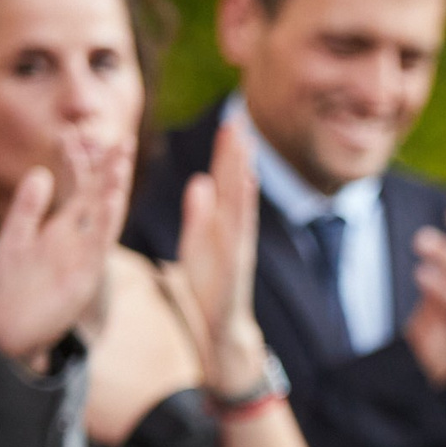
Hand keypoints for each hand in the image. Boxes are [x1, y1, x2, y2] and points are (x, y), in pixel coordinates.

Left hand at [0, 129, 128, 371]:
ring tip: (122, 156)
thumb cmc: (9, 293)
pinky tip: (113, 196)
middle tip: (122, 136)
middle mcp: (75, 240)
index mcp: (57, 229)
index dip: (76, 160)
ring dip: (115, 186)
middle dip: (109, 167)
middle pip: (97, 195)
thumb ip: (27, 210)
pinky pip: (99, 243)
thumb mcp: (14, 242)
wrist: (5, 336)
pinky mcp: (83, 276)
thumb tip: (39, 172)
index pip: (73, 187)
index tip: (74, 132)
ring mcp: (82, 257)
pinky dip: (107, 220)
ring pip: (104, 214)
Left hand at [179, 118, 267, 393]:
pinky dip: (245, 203)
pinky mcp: (237, 260)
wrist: (219, 328)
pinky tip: (247, 181)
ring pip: (242, 199)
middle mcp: (235, 229)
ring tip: (243, 143)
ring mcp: (239, 243)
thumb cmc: (209, 287)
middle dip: (237, 152)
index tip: (228, 122)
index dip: (225, 153)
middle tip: (237, 118)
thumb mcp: (197, 244)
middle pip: (237, 183)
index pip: (224, 182)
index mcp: (221, 224)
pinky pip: (241, 226)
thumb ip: (200, 213)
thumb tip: (200, 181)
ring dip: (244, 170)